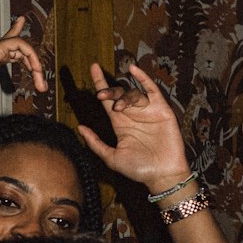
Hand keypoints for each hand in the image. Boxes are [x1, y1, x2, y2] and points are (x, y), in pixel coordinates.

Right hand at [0, 17, 47, 125]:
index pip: (3, 45)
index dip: (14, 32)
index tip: (21, 22)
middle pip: (14, 41)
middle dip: (32, 55)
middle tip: (41, 73)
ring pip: (19, 44)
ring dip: (34, 62)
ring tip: (39, 78)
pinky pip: (18, 44)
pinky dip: (30, 56)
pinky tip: (35, 70)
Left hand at [79, 62, 192, 193]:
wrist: (162, 175)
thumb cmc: (138, 169)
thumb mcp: (111, 157)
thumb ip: (95, 143)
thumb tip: (80, 127)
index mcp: (120, 123)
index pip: (108, 100)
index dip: (101, 84)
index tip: (93, 67)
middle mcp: (133, 115)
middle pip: (119, 94)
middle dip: (109, 92)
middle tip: (101, 95)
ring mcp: (147, 111)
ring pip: (133, 93)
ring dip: (124, 97)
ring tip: (118, 108)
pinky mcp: (162, 110)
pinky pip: (153, 90)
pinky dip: (144, 78)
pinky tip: (134, 69)